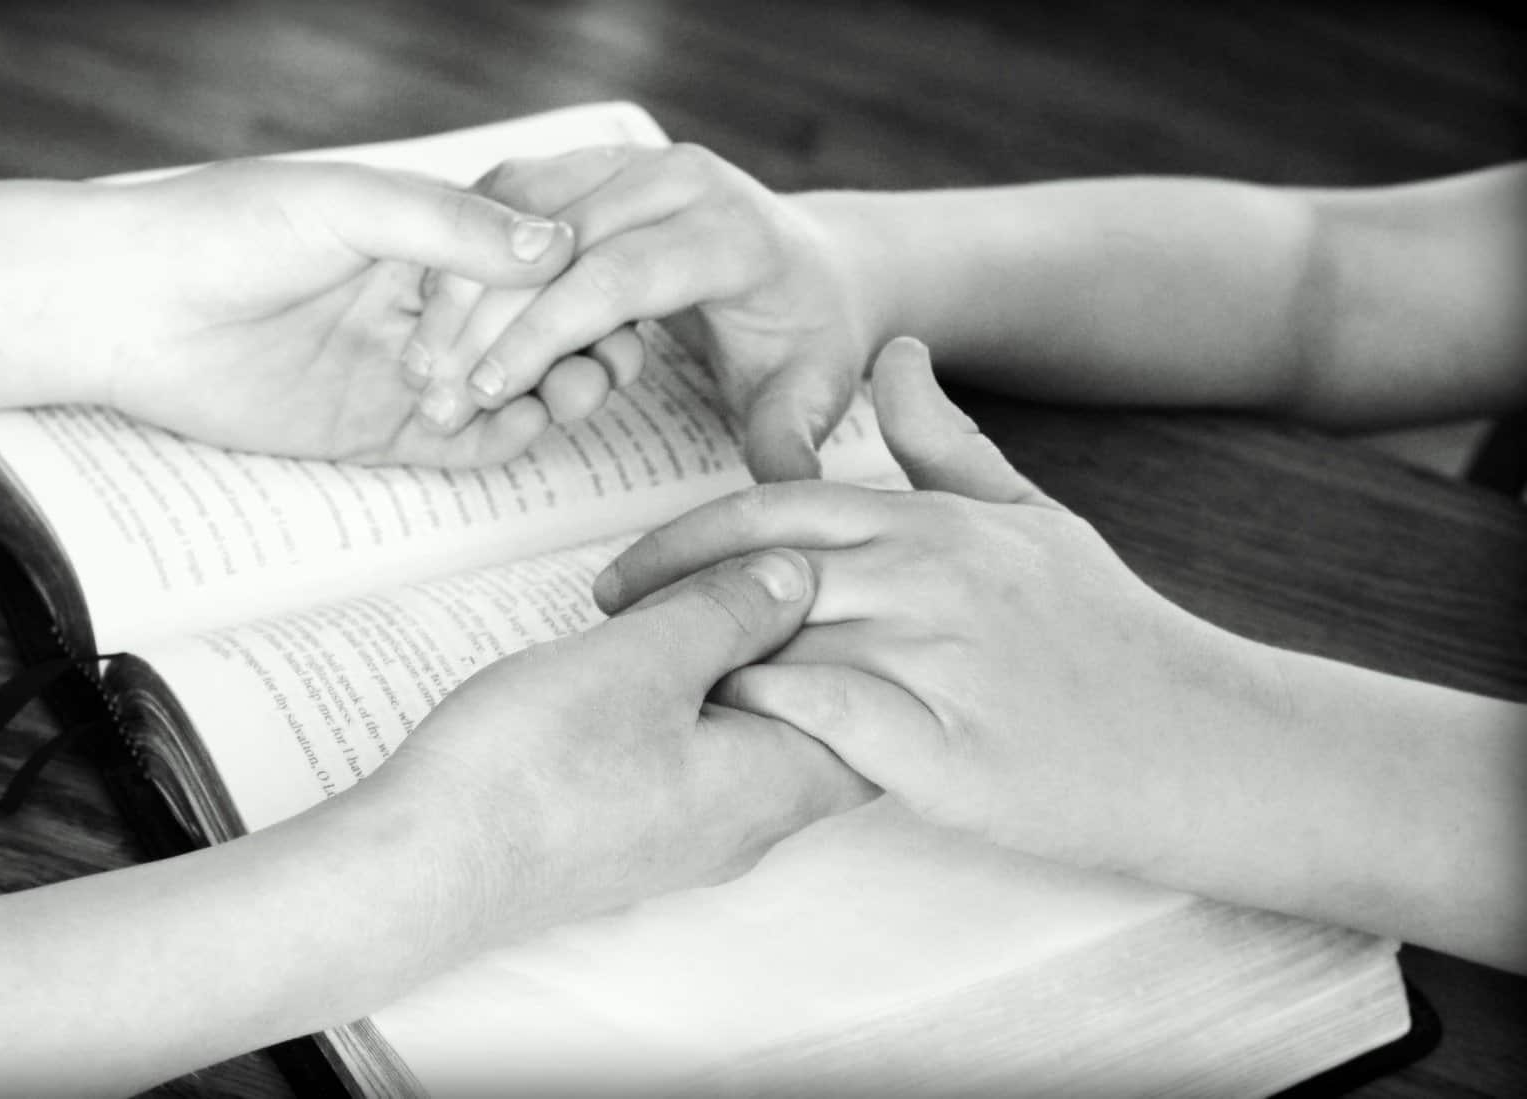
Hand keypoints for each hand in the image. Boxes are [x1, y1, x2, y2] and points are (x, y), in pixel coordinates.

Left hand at [87, 158, 576, 464]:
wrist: (127, 307)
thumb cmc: (224, 230)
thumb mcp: (349, 205)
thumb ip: (451, 227)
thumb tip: (556, 246)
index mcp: (423, 237)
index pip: (529, 262)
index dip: (577, 282)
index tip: (613, 294)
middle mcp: (423, 304)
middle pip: (533, 331)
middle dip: (580, 343)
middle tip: (608, 358)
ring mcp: (403, 370)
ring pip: (508, 390)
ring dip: (553, 392)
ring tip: (575, 392)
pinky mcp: (373, 430)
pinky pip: (459, 445)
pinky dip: (504, 440)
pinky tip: (527, 425)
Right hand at [354, 545, 876, 934]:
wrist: (425, 865)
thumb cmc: (534, 768)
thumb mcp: (644, 657)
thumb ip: (733, 612)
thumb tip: (797, 580)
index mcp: (771, 787)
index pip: (875, 722)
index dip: (862, 641)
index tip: (826, 574)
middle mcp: (743, 828)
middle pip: (812, 727)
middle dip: (794, 647)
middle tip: (753, 575)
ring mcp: (683, 839)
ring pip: (746, 741)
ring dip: (728, 670)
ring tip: (685, 604)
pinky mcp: (628, 834)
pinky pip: (691, 761)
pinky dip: (684, 702)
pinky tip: (636, 658)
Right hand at [400, 144, 870, 480]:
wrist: (812, 266)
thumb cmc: (806, 335)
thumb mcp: (811, 391)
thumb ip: (791, 438)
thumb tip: (786, 485)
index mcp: (730, 232)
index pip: (613, 278)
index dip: (541, 336)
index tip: (486, 392)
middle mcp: (678, 180)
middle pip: (550, 242)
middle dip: (482, 318)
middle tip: (432, 390)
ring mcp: (632, 162)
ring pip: (516, 209)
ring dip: (460, 284)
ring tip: (422, 362)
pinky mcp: (595, 164)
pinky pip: (510, 195)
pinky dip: (466, 252)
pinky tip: (435, 318)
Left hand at [591, 339, 1289, 877]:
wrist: (1205, 742)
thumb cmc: (1107, 634)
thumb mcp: (1031, 517)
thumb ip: (947, 441)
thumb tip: (895, 352)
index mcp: (932, 522)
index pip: (769, 511)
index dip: (679, 542)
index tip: (623, 576)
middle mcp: (927, 577)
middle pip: (751, 572)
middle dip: (659, 600)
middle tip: (602, 630)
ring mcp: (937, 661)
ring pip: (774, 644)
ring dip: (696, 669)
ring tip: (636, 699)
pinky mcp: (947, 751)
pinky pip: (822, 725)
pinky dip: (762, 729)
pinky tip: (721, 747)